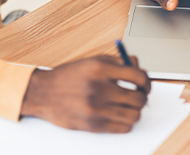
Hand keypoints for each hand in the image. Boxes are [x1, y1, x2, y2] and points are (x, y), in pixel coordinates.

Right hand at [20, 55, 150, 132]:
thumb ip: (117, 61)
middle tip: (138, 96)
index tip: (145, 84)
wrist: (43, 94)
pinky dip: (126, 122)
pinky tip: (119, 115)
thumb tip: (138, 66)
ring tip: (128, 106)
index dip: (146, 81)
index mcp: (99, 68)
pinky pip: (123, 128)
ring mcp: (96, 109)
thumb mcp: (91, 61)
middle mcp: (98, 88)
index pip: (137, 76)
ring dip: (135, 111)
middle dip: (142, 97)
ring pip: (134, 115)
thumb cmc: (67, 77)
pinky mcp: (93, 125)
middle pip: (138, 98)